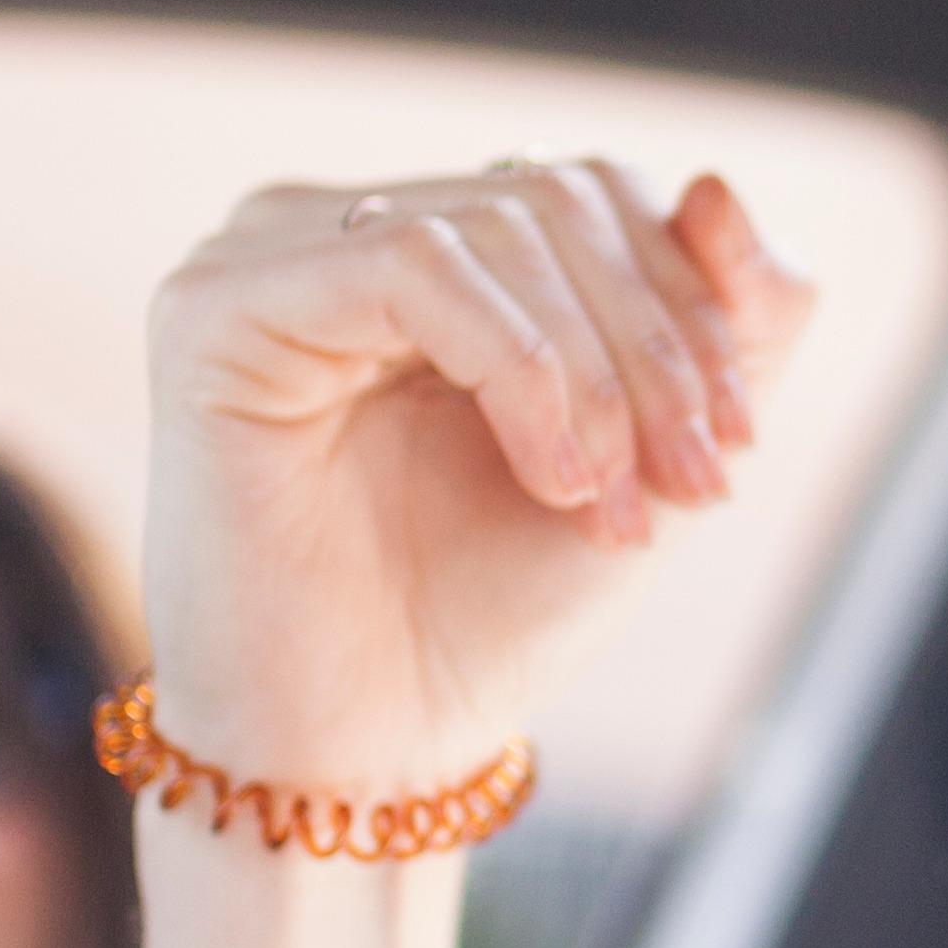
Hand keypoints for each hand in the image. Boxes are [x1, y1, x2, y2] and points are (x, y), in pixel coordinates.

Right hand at [142, 160, 814, 802]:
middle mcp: (343, 231)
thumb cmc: (485, 616)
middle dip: (654, 350)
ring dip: (596, 375)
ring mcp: (268, 257)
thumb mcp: (655, 454)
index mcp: (437, 252)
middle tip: (691, 486)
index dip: (691, 303)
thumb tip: (721, 190)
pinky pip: (408, 263)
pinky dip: (515, 363)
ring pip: (496, 224)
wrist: (363, 759)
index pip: (594, 188)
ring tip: (608, 506)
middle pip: (557, 198)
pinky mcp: (213, 308)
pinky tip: (548, 472)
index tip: (734, 449)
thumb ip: (727, 324)